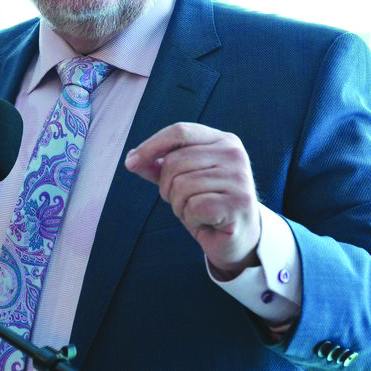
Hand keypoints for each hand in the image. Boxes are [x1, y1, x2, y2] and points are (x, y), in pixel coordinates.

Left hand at [124, 122, 260, 274]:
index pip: (180, 132)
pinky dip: (191, 219)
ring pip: (181, 185)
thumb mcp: (181, 181)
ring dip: (179, 206)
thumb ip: (159, 167)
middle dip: (167, 187)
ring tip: (197, 212)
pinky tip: (206, 222)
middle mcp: (234, 154)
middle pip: (175, 162)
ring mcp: (239, 177)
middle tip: (183, 202)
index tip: (131, 163)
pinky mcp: (239, 203)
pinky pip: (193, 206)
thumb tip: (133, 159)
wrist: (238, 238)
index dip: (151, 146)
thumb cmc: (208, 206)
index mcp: (223, 140)